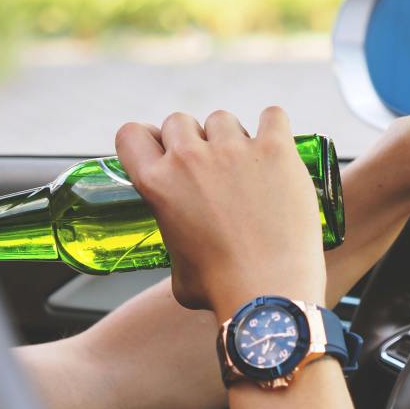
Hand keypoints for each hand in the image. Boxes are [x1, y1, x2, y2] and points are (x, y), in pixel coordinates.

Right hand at [115, 108, 326, 321]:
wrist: (269, 292)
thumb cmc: (222, 290)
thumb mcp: (176, 268)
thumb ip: (176, 240)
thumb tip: (187, 246)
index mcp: (157, 184)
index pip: (132, 134)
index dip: (149, 140)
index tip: (165, 152)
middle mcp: (190, 159)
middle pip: (180, 121)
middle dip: (194, 141)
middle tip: (213, 170)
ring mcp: (233, 150)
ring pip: (224, 119)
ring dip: (233, 138)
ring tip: (250, 170)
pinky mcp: (275, 150)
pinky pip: (273, 116)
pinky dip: (274, 128)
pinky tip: (278, 150)